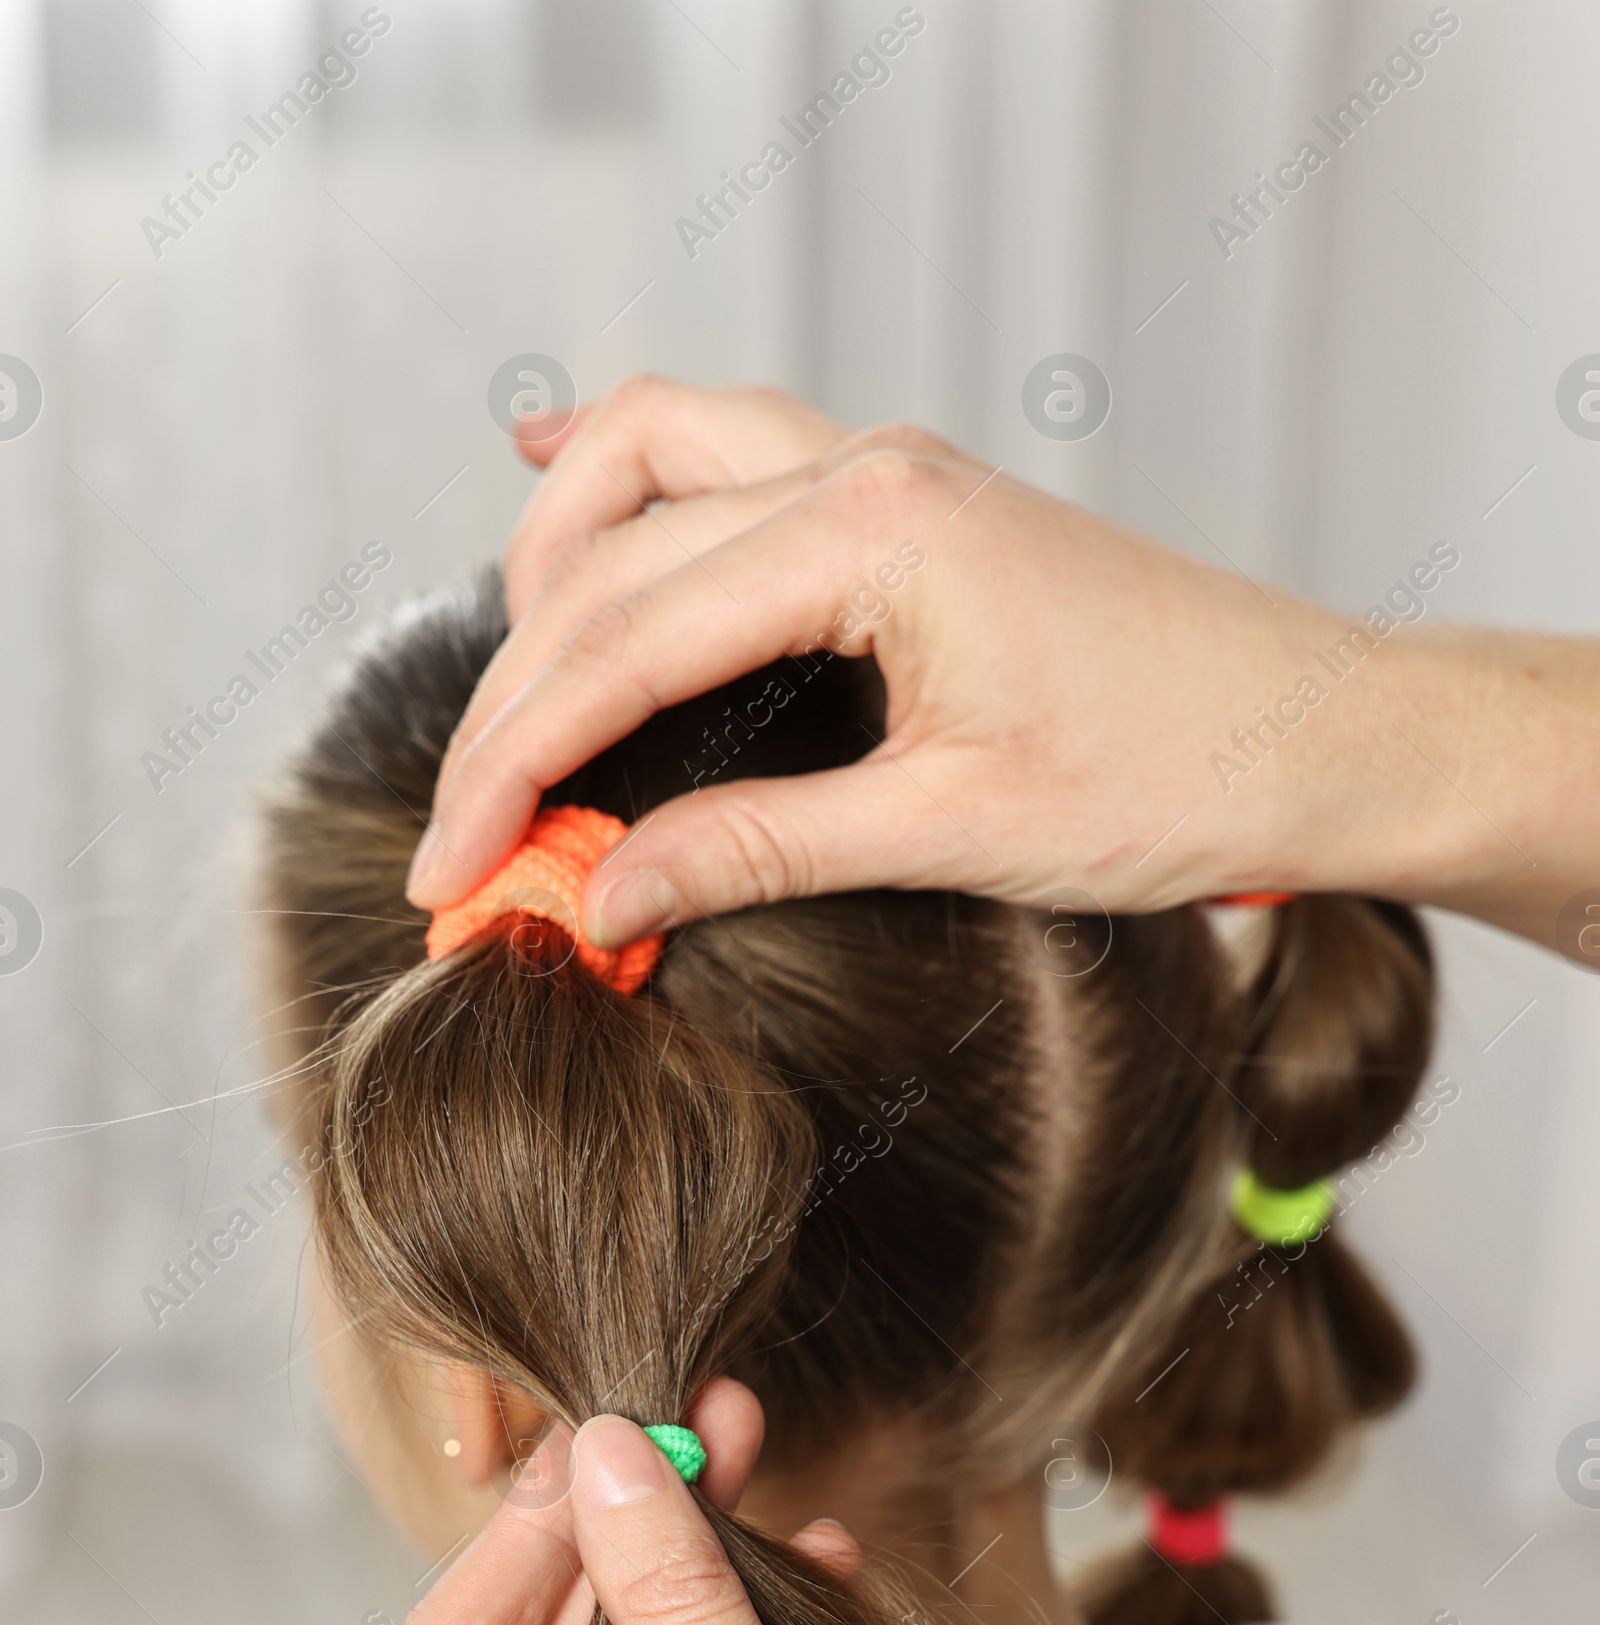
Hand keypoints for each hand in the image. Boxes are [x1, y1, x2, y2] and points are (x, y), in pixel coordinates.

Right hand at [407, 377, 1577, 953]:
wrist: (1321, 733)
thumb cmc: (1178, 776)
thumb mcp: (953, 834)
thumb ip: (759, 848)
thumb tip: (604, 897)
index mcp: (871, 535)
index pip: (625, 646)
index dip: (516, 768)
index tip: (450, 872)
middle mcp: (861, 469)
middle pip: (609, 563)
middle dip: (514, 705)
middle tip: (464, 836)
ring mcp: (884, 468)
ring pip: (649, 458)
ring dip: (555, 565)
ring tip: (509, 698)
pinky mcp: (904, 501)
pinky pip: (725, 447)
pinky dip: (629, 480)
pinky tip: (557, 490)